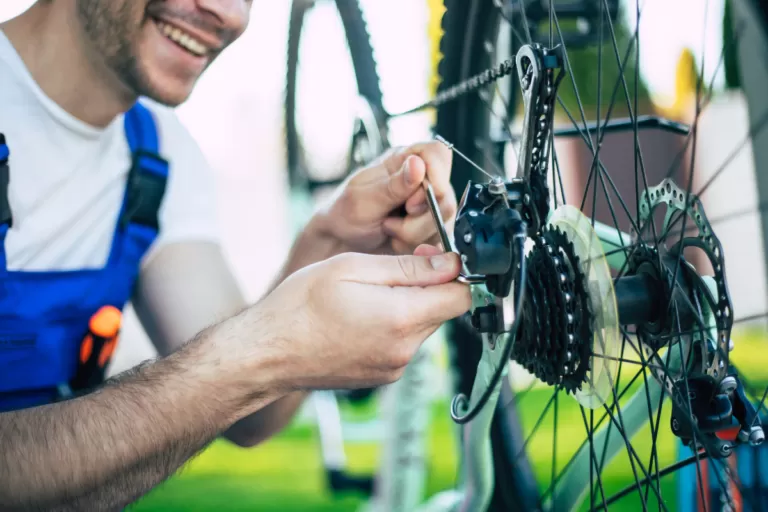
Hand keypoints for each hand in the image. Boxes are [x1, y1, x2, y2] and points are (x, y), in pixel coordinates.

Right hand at [256, 248, 470, 390]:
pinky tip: (361, 316)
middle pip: (442, 311)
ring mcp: (393, 367)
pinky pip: (403, 344)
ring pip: (422, 327)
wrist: (268, 352)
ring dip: (408, 306)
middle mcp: (404, 349)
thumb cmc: (300, 306)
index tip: (430, 257)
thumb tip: (449, 265)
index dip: (451, 271)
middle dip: (427, 286)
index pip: (461, 295)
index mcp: (402, 318)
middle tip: (390, 270)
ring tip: (367, 295)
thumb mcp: (353, 268)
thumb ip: (407, 267)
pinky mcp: (382, 376)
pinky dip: (392, 326)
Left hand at [311, 141, 457, 255]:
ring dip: (413, 234)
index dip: (433, 177)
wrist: (341, 243)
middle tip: (390, 223)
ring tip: (389, 230)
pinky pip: (439, 240)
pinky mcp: (431, 228)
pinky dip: (416, 246)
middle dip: (418, 218)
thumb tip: (418, 163)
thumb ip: (393, 185)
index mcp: (403, 160)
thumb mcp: (363, 199)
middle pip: (445, 195)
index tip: (411, 201)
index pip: (438, 154)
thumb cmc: (345, 214)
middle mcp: (421, 179)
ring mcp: (429, 205)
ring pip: (443, 222)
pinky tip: (397, 242)